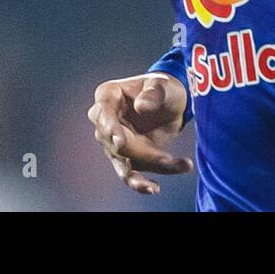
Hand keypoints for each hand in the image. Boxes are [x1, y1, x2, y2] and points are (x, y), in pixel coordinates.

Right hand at [87, 72, 192, 193]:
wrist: (172, 104)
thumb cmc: (163, 88)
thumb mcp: (162, 85)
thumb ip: (153, 93)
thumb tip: (141, 107)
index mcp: (108, 97)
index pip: (102, 112)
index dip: (109, 126)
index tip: (119, 140)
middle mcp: (105, 122)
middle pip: (114, 142)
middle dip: (137, 151)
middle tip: (161, 159)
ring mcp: (114, 144)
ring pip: (123, 163)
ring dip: (141, 174)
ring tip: (155, 183)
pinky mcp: (128, 159)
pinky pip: (132, 175)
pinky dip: (142, 184)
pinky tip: (154, 188)